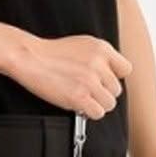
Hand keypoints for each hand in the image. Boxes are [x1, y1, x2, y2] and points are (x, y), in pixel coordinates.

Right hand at [7, 34, 131, 118]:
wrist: (29, 57)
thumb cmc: (52, 52)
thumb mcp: (83, 44)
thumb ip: (101, 57)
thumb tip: (112, 72)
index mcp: (102, 49)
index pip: (125, 70)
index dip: (113, 77)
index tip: (102, 80)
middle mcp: (98, 64)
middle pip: (116, 90)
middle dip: (102, 92)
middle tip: (86, 89)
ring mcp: (89, 81)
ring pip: (109, 103)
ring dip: (96, 103)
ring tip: (82, 97)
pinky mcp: (79, 97)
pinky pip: (98, 113)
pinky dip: (88, 112)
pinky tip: (78, 104)